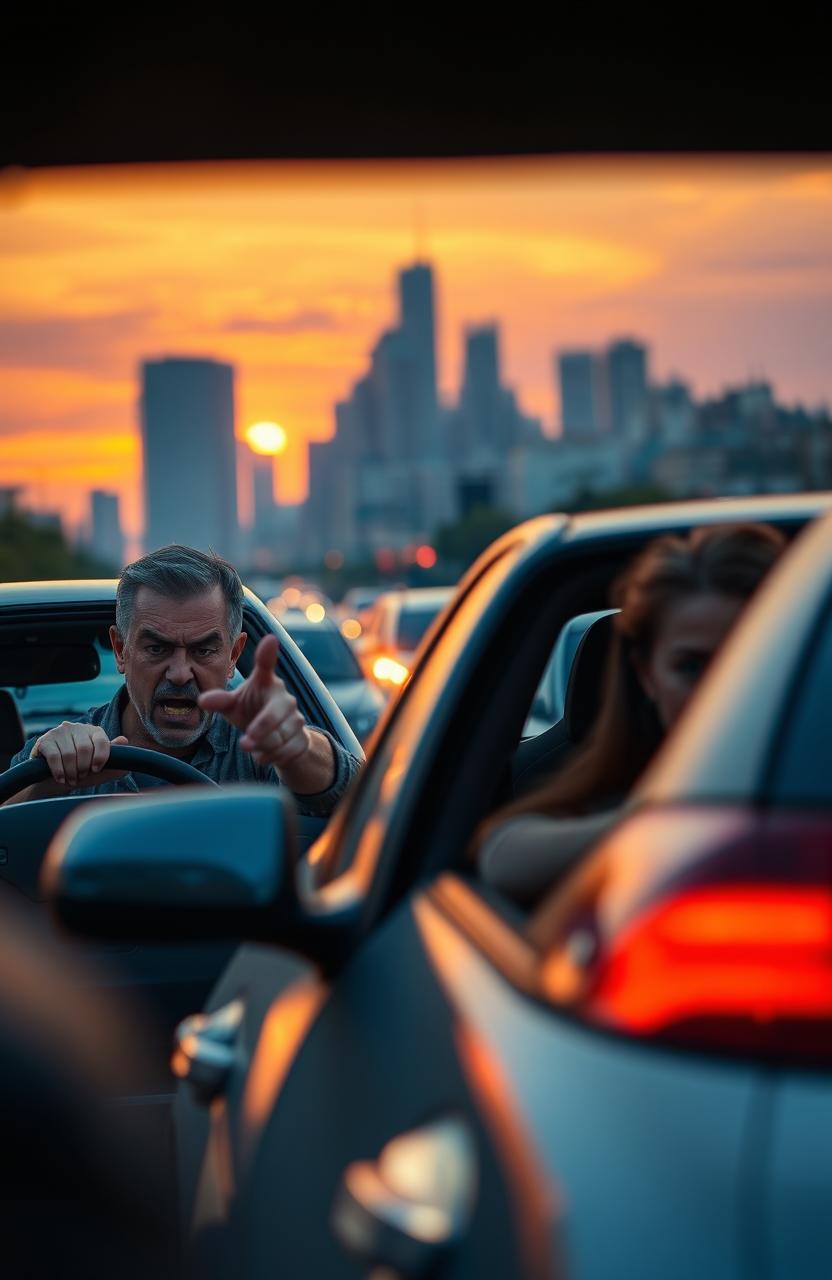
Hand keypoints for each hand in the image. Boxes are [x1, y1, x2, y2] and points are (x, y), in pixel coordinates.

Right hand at [31, 723, 129, 788]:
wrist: (53, 779)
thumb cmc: (80, 771)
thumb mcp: (100, 769)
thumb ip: (114, 758)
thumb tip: (125, 740)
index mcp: (93, 732)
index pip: (101, 740)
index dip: (101, 756)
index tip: (97, 769)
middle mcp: (76, 728)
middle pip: (84, 748)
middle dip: (83, 767)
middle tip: (80, 777)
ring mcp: (59, 732)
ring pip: (69, 754)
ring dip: (71, 772)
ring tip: (71, 780)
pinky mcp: (45, 741)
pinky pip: (54, 756)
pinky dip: (58, 771)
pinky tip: (60, 778)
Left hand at [198, 634, 310, 769]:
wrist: (279, 737)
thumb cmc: (251, 712)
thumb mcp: (233, 706)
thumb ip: (220, 701)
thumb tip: (202, 700)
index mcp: (265, 683)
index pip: (266, 666)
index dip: (267, 654)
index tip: (269, 639)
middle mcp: (284, 697)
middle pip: (275, 713)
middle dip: (260, 730)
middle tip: (244, 744)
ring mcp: (296, 717)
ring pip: (281, 736)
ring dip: (263, 746)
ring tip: (250, 747)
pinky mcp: (302, 736)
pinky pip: (288, 750)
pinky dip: (272, 757)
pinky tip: (262, 755)